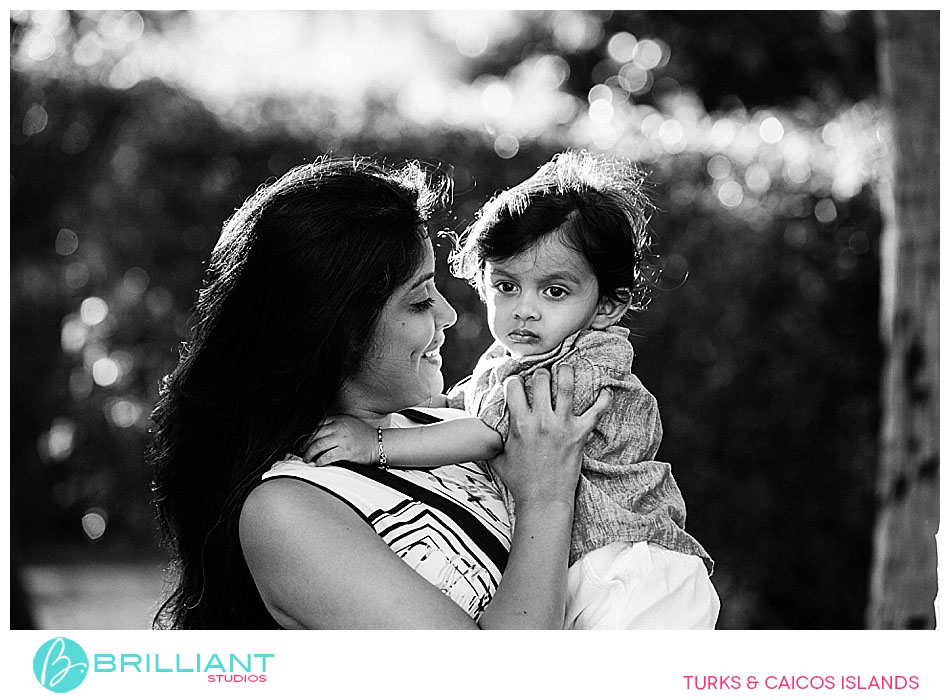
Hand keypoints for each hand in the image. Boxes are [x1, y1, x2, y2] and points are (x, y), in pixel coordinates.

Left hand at [303, 415, 377, 465]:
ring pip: (318, 446)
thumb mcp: (349, 423)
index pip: (318, 425)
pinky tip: (318, 463)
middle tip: (303, 450)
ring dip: (310, 454)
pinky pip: (327, 457)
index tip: (305, 440)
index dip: (309, 434)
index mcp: (339, 420)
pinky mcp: (345, 452)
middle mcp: (339, 428)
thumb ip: (335, 425)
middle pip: (315, 435)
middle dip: (306, 444)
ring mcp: (342, 440)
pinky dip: (320, 461)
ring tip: (308, 458)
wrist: (378, 444)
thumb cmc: (364, 435)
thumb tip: (319, 433)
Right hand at [488, 365, 611, 508]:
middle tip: (543, 377)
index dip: (515, 381)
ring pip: (567, 386)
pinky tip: (605, 391)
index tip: (518, 383)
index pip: (513, 387)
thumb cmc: (520, 482)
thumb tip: (482, 433)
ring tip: (566, 369)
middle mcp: (541, 420)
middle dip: (541, 373)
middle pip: (541, 379)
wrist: (543, 500)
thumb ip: (493, 440)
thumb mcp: (498, 458)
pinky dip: (603, 399)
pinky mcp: (579, 435)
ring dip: (566, 373)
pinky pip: (596, 411)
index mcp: (519, 424)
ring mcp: (562, 426)